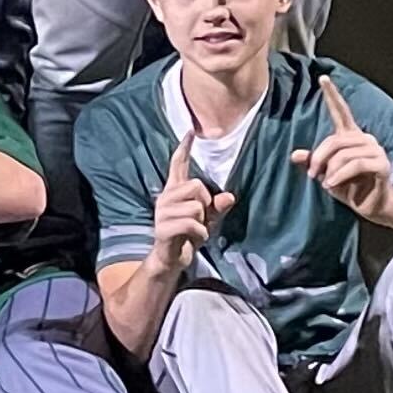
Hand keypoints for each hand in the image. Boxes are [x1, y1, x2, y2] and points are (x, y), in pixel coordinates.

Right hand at [148, 141, 233, 273]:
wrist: (170, 260)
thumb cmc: (188, 236)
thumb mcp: (207, 220)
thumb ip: (218, 207)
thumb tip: (229, 197)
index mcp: (174, 191)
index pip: (177, 164)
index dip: (184, 148)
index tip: (190, 132)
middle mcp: (165, 197)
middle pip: (197, 185)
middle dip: (205, 203)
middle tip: (200, 218)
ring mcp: (162, 212)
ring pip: (196, 206)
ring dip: (203, 223)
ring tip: (195, 230)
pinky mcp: (163, 228)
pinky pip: (193, 224)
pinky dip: (200, 234)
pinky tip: (194, 238)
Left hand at [289, 76, 392, 218]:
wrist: (369, 205)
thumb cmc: (348, 186)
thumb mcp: (325, 173)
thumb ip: (312, 162)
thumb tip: (294, 155)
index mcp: (350, 136)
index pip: (341, 111)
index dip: (332, 95)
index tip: (322, 78)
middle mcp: (364, 138)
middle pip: (334, 141)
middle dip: (318, 158)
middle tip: (311, 175)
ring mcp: (375, 150)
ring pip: (343, 154)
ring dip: (329, 171)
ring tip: (326, 184)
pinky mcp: (382, 164)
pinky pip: (355, 165)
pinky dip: (339, 176)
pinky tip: (332, 186)